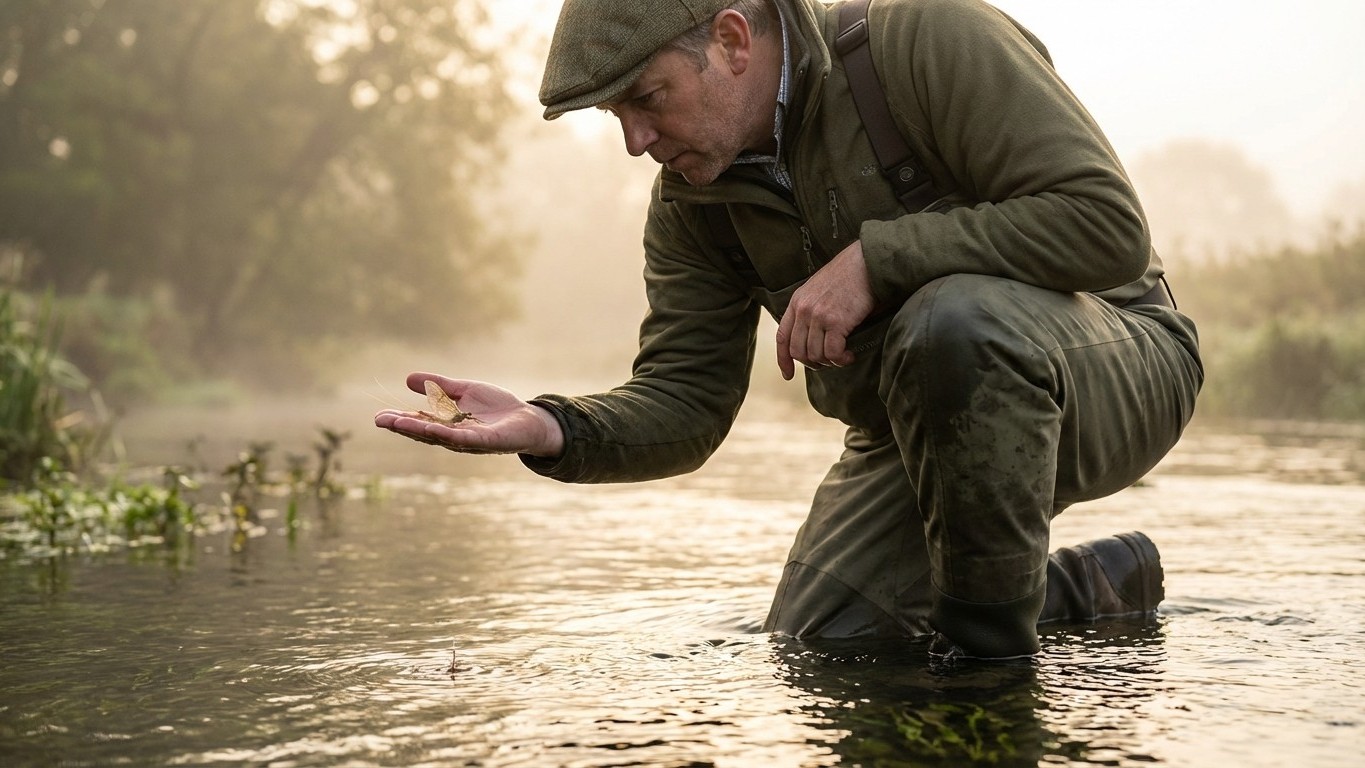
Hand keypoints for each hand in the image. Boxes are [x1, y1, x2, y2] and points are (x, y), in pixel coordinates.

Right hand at [373, 372, 563, 456]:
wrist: (529, 419)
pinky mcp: (487, 441)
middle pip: (424, 432)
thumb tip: (408, 379)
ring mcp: (470, 440)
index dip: (400, 420)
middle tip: (379, 420)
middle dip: (402, 426)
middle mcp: (454, 435)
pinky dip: (448, 434)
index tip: (379, 416)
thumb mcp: (464, 391)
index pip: (419, 422)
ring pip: (440, 437)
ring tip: (398, 423)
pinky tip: (433, 429)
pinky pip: (465, 438)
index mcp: (447, 423)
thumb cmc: (497, 408)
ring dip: (418, 431)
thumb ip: (439, 386)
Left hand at [775, 240, 876, 380]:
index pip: (782, 337)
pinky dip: (841, 359)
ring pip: (815, 355)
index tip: (788, 375)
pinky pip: (832, 353)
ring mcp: (818, 316)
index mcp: (797, 302)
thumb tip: (813, 339)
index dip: (783, 359)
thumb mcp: (818, 289)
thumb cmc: (848, 276)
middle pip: (798, 351)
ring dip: (830, 362)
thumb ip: (810, 311)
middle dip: (813, 363)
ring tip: (843, 356)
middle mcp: (803, 310)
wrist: (866, 262)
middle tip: (829, 361)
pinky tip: (849, 354)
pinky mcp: (836, 322)